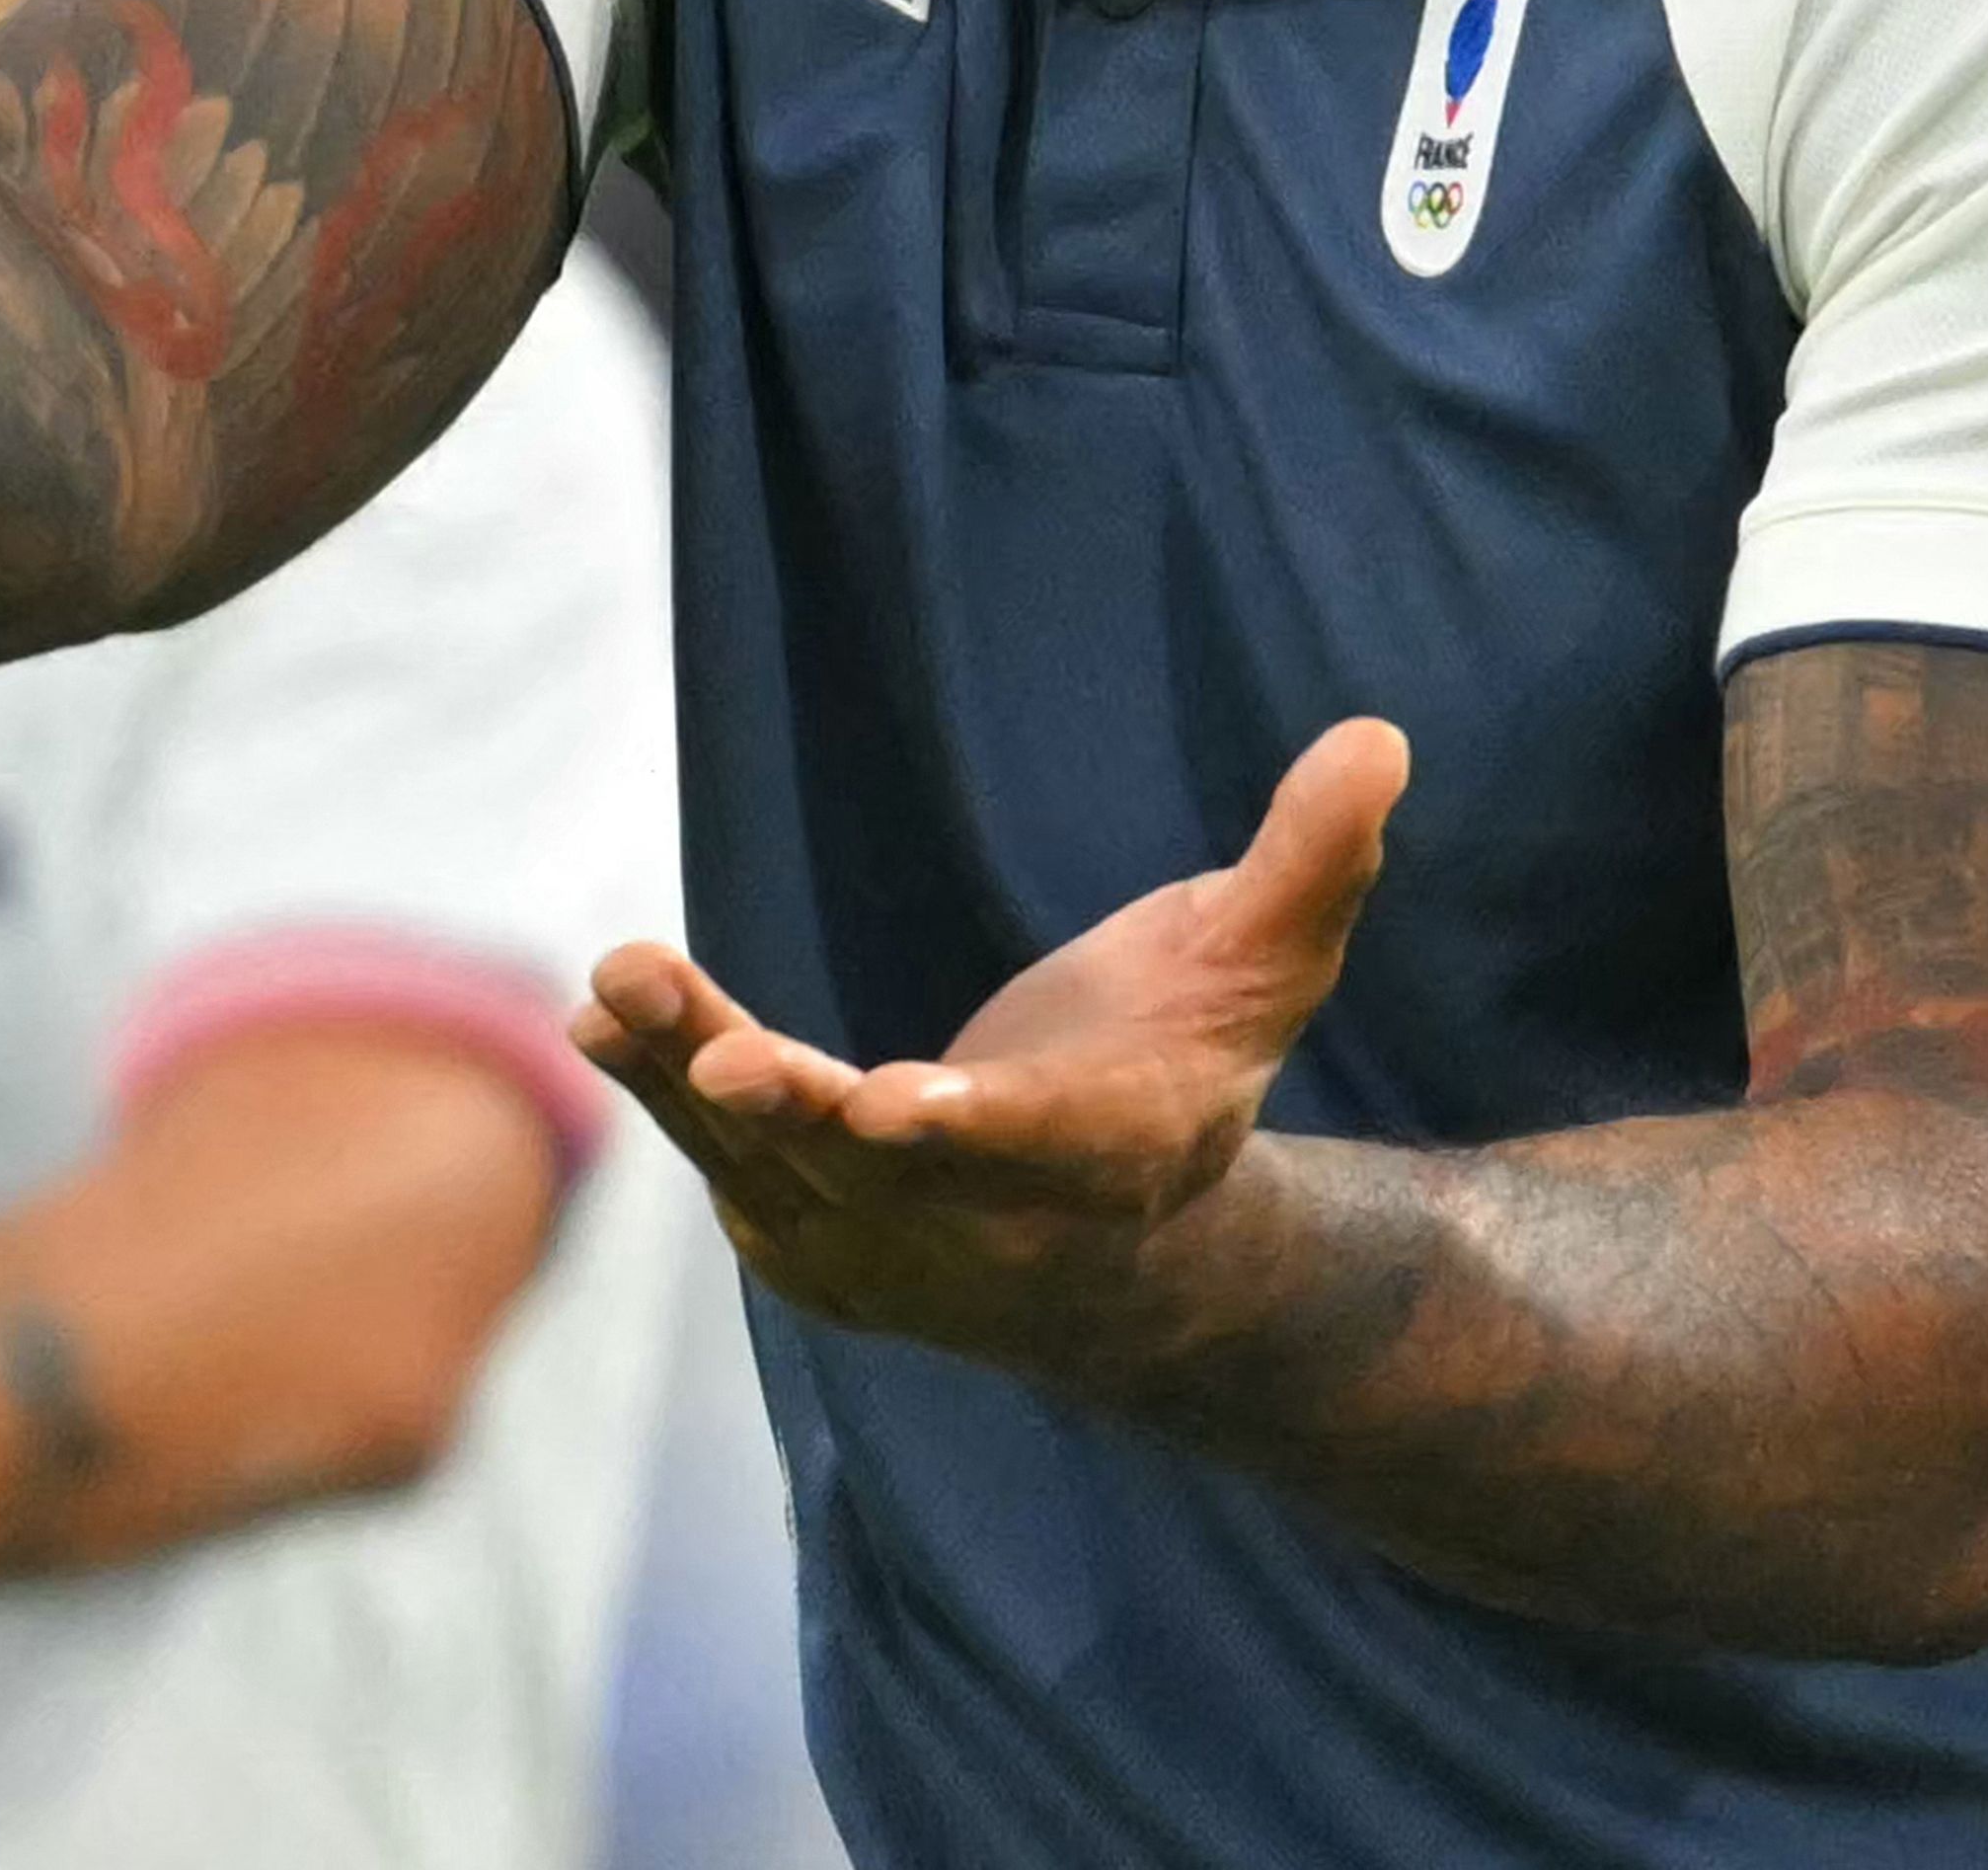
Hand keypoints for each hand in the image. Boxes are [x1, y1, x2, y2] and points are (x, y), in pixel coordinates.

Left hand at [576, 719, 1410, 1369]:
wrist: (1120, 1248)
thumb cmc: (1188, 1064)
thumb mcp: (1260, 966)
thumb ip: (1311, 864)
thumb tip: (1381, 739)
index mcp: (1109, 1155)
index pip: (1034, 1150)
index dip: (964, 1130)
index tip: (885, 1107)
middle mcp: (991, 1226)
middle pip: (876, 1173)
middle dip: (791, 1111)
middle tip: (719, 1061)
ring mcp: (888, 1247)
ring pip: (776, 1169)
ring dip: (692, 1080)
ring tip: (623, 981)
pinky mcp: (807, 1237)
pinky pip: (726, 1167)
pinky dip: (662, 1093)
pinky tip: (606, 1010)